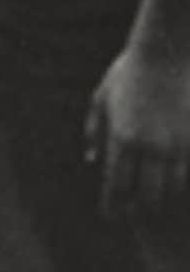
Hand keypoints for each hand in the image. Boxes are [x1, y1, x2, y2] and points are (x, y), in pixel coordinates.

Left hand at [89, 38, 189, 216]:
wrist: (164, 53)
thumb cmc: (128, 74)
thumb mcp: (103, 98)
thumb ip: (95, 130)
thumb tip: (91, 160)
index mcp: (122, 137)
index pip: (117, 184)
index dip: (113, 205)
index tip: (111, 218)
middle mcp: (149, 147)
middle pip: (147, 197)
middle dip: (140, 209)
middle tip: (134, 214)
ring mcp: (176, 146)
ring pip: (171, 190)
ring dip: (162, 199)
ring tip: (154, 202)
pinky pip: (188, 175)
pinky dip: (181, 184)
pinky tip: (173, 184)